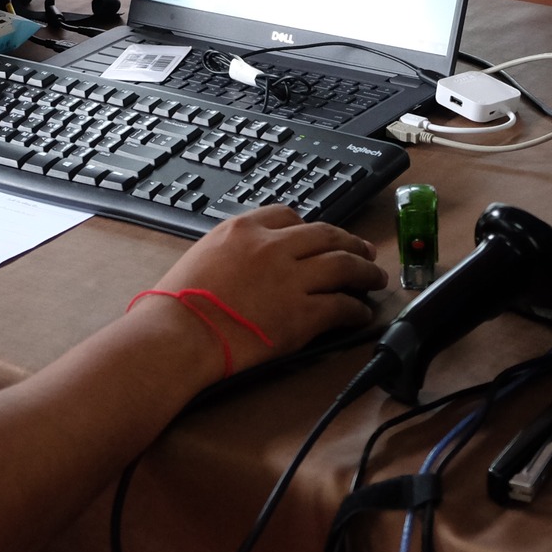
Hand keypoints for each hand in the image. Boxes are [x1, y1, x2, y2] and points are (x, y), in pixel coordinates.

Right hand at [139, 206, 385, 373]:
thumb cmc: (174, 306)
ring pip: (343, 264)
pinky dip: (356, 308)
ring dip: (365, 270)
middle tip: (365, 250)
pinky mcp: (302, 314)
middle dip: (350, 242)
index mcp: (243, 229)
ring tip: (376, 277)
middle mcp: (272, 246)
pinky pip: (341, 305)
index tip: (321, 237)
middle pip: (325, 235)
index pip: (289, 216)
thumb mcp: (200, 257)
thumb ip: (230, 252)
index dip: (311, 227)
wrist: (177, 335)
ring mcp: (290, 279)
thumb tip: (243, 264)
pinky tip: (361, 312)